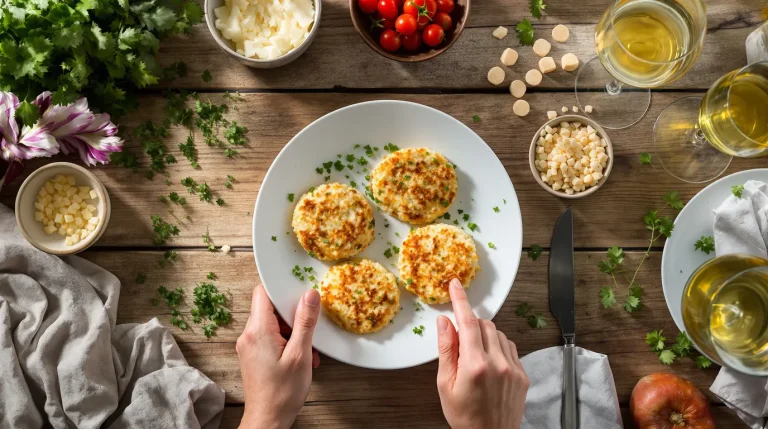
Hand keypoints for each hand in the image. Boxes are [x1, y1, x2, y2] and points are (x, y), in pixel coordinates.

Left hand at [237, 284, 320, 428]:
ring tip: (306, 350)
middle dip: (292, 315)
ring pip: (272, 323)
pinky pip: (270, 337)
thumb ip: (305, 322)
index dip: (281, 290)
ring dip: (292, 332)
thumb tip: (310, 295)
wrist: (267, 420)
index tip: (299, 294)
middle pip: (270, 308)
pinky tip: (300, 357)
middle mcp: (248, 335)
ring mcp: (248, 345)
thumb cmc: (282, 393)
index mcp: (258, 331)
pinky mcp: (252, 355)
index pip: (263, 292)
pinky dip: (286, 342)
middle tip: (308, 329)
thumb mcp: (300, 355)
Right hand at [436, 279, 528, 428]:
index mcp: (475, 365)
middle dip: (471, 324)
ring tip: (474, 356)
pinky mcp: (522, 374)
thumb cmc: (464, 416)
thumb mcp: (445, 384)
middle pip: (484, 324)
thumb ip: (446, 349)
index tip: (455, 285)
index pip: (468, 322)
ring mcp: (513, 369)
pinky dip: (498, 346)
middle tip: (460, 339)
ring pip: (498, 333)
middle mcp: (498, 363)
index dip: (461, 300)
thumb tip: (445, 322)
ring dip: (485, 335)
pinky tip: (488, 360)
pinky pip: (510, 347)